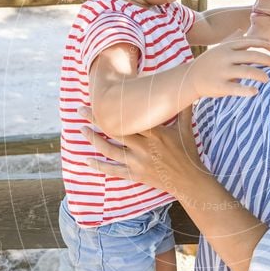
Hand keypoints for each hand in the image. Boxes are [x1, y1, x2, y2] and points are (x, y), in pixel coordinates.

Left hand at [80, 107, 202, 195]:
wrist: (189, 181)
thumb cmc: (188, 152)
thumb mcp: (186, 129)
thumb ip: (183, 109)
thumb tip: (187, 89)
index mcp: (156, 134)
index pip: (130, 118)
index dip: (114, 108)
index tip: (101, 99)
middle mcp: (144, 147)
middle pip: (115, 131)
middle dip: (96, 120)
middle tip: (80, 110)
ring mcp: (138, 163)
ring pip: (110, 150)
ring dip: (93, 140)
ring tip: (81, 130)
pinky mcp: (136, 175)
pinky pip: (114, 170)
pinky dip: (99, 166)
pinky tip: (86, 160)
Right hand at [187, 31, 269, 98]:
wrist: (189, 78)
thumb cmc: (208, 63)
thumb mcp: (218, 49)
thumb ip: (231, 40)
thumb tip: (242, 31)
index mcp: (226, 47)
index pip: (248, 42)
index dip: (262, 44)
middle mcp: (225, 57)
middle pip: (250, 56)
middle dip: (265, 59)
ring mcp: (221, 72)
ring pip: (246, 72)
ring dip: (260, 75)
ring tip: (267, 79)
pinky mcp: (219, 86)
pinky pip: (236, 88)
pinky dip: (247, 90)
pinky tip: (255, 92)